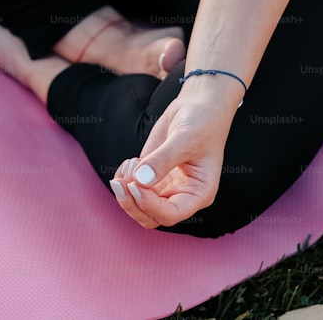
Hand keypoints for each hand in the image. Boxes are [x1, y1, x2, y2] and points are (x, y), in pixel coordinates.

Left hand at [110, 81, 239, 228]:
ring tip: (130, 163)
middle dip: (132, 203)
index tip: (136, 184)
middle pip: (151, 216)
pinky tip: (128, 163)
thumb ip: (163, 160)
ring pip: (139, 206)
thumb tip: (140, 180)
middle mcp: (182, 195)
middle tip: (120, 182)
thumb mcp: (185, 139)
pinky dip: (125, 179)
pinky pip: (134, 189)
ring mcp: (166, 186)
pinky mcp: (153, 175)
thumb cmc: (202, 122)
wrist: (199, 106)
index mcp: (199, 193)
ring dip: (126, 192)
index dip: (150, 205)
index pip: (172, 214)